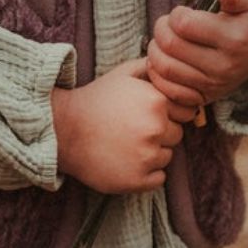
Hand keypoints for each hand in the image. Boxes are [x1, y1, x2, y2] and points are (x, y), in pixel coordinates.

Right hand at [51, 58, 182, 193]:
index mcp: (156, 101)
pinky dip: (147, 173)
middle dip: (159, 132)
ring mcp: (147, 156)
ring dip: (152, 153)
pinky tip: (126, 161)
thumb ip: (151, 67)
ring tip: (126, 144)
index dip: (163, 112)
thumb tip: (170, 67)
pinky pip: (159, 178)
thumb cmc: (96, 99)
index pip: (182, 112)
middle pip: (176, 135)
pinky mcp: (139, 180)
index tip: (141, 113)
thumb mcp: (123, 73)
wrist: (64, 130)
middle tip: (132, 128)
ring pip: (167, 157)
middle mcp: (156, 128)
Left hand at [146, 0, 247, 119]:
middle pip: (171, 46)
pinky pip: (170, 90)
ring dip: (155, 50)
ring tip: (163, 40)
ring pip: (166, 68)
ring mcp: (213, 85)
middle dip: (161, 29)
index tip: (182, 12)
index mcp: (234, 39)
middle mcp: (223, 66)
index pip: (184, 24)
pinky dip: (157, 75)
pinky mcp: (205, 97)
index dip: (176, 13)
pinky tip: (162, 60)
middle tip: (167, 24)